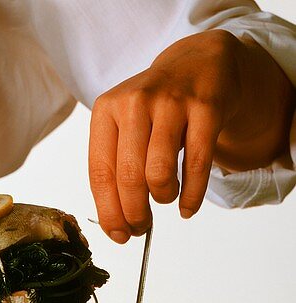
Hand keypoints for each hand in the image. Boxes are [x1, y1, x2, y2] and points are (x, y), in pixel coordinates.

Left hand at [88, 29, 295, 242]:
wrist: (197, 62)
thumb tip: (115, 224)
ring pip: (159, 172)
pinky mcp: (206, 107)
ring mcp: (171, 103)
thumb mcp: (123, 125)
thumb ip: (115, 167)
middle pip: (129, 177)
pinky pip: (197, 164)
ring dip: (161, 198)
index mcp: (106, 110)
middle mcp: (135, 103)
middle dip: (134, 213)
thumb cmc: (153, 107)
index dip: (108, 212)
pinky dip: (192, 195)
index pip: (100, 172)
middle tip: (141, 227)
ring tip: (164, 198)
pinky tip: (187, 208)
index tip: (117, 235)